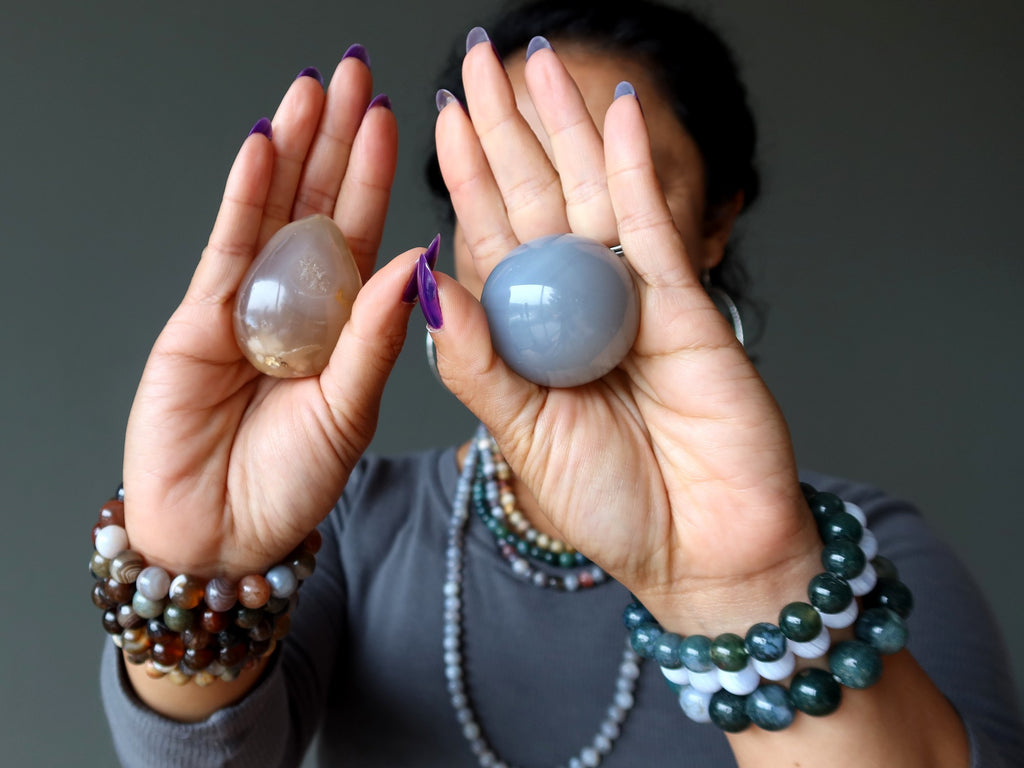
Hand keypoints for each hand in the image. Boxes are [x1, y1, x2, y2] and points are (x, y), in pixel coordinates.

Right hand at [123, 55, 418, 576]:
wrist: (221, 530)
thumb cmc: (294, 482)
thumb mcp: (351, 407)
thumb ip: (376, 335)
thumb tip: (418, 258)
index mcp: (345, 319)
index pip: (366, 232)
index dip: (380, 175)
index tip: (398, 118)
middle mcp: (300, 299)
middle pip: (322, 203)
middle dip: (338, 138)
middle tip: (356, 71)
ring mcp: (248, 301)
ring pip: (275, 210)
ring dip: (293, 148)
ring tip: (312, 88)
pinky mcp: (200, 315)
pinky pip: (227, 245)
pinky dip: (243, 195)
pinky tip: (262, 144)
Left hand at [431, 38, 821, 631]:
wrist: (702, 546)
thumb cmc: (609, 505)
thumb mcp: (521, 437)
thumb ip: (475, 360)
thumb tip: (421, 275)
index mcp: (524, 334)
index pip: (485, 238)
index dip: (463, 175)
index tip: (440, 113)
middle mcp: (572, 305)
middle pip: (532, 199)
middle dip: (506, 128)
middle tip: (480, 57)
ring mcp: (629, 298)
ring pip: (591, 195)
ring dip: (567, 127)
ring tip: (541, 63)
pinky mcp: (684, 302)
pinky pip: (653, 221)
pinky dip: (636, 166)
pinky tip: (615, 112)